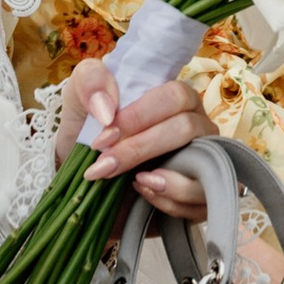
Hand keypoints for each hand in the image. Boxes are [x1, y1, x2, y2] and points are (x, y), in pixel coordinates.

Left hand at [58, 58, 207, 211]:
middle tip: (105, 167)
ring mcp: (204, 161)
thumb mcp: (79, 97)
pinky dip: (170, 202)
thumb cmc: (89, 131)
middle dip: (141, 149)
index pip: (173, 97)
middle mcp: (197, 125)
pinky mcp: (199, 194)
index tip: (103, 138)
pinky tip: (144, 195)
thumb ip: (90, 81)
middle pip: (186, 130)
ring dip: (165, 181)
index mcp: (176, 96)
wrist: (84, 175)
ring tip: (134, 182)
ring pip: (202, 168)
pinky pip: (199, 201)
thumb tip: (106, 108)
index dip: (139, 117)